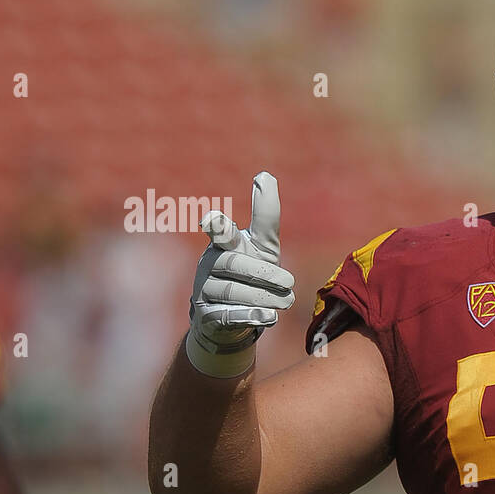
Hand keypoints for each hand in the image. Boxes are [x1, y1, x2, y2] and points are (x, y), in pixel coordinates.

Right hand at [185, 171, 294, 377]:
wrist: (230, 319)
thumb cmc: (251, 274)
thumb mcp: (262, 246)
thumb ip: (265, 216)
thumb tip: (266, 174)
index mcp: (225, 244)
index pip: (221, 231)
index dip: (218, 225)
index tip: (212, 220)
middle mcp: (211, 263)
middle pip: (235, 265)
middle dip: (264, 274)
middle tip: (289, 282)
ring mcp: (205, 289)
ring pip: (234, 292)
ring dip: (264, 297)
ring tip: (286, 301)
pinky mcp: (207, 315)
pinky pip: (227, 314)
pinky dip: (250, 315)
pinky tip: (269, 316)